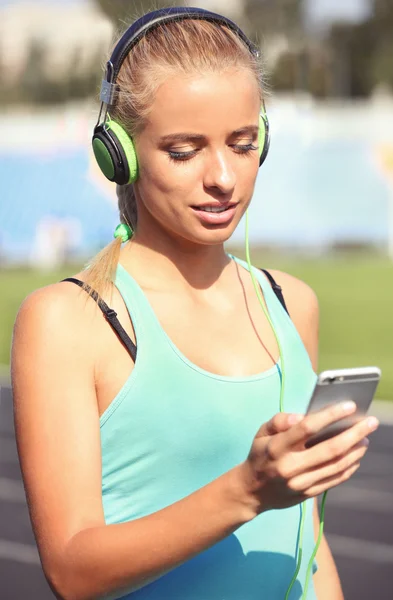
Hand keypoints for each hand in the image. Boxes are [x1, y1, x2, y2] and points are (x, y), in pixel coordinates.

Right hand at [237, 401, 378, 513]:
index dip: (330, 415)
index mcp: (276, 447)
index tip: (350, 406)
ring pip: (335, 466)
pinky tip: (356, 457)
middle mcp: (289, 466)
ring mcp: (299, 483)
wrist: (251, 490)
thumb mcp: (261, 432)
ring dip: (355, 451)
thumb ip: (279, 421)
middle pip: (329, 449)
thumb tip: (301, 416)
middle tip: (370, 422)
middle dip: (354, 434)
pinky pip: (334, 480)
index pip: (307, 428)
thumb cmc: (260, 454)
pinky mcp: (307, 494)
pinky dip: (349, 468)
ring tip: (365, 438)